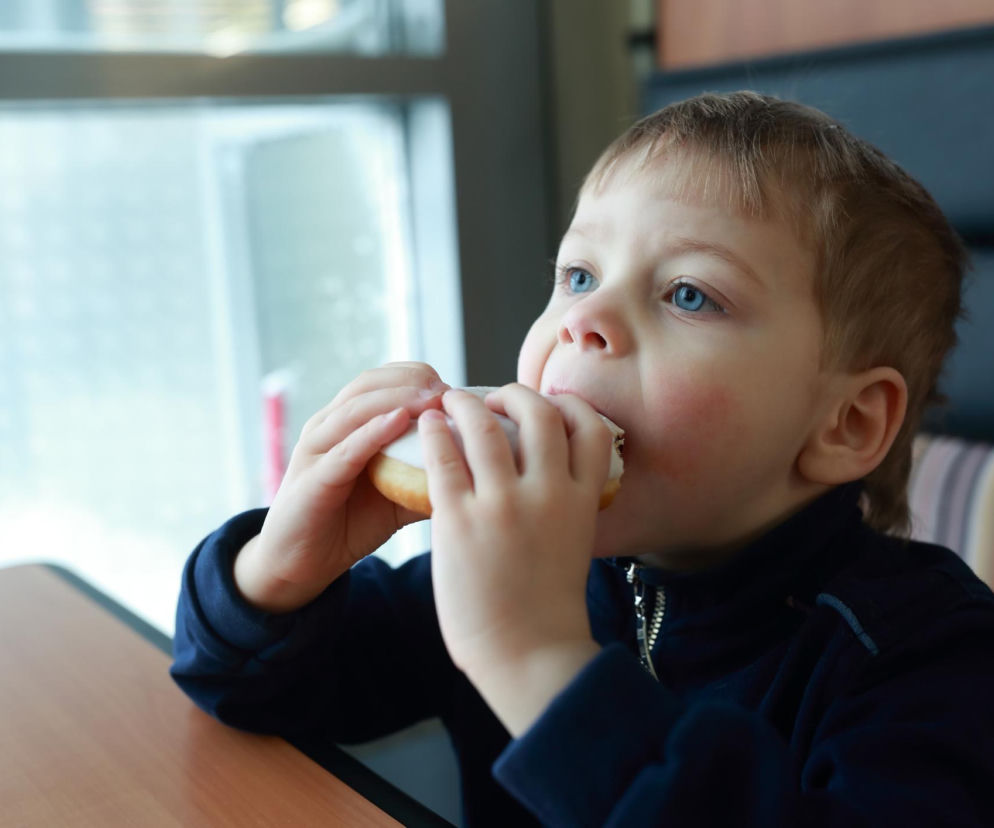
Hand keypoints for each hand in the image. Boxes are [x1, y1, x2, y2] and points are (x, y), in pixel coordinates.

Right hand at [234, 362, 448, 612]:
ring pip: (357, 408)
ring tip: (432, 398)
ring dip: (397, 398)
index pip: (383, 379)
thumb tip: (479, 464)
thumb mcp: (399, 491)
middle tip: (449, 391)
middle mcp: (329, 425)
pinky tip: (398, 422)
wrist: (302, 564)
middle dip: (413, 381)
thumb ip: (429, 471)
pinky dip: (372, 433)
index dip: (419, 376)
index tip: (455, 388)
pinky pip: (344, 450)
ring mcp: (317, 449)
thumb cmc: (352, 522)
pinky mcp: (312, 479)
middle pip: (370, 383)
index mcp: (348, 421)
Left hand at [419, 385, 609, 733]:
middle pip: (539, 412)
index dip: (571, 405)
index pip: (592, 427)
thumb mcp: (575, 543)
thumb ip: (565, 504)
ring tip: (450, 400)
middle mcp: (548, 493)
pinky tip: (426, 426)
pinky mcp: (460, 519)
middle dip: (516, 393)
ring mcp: (502, 504)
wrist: (527, 654)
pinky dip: (433, 432)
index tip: (550, 403)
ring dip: (465, 403)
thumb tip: (544, 473)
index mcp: (583, 500)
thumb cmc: (548, 607)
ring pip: (484, 425)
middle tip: (495, 397)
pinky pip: (443, 457)